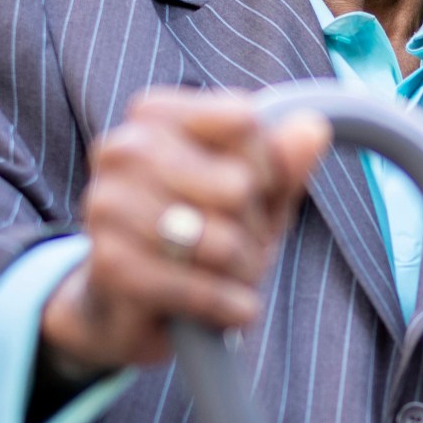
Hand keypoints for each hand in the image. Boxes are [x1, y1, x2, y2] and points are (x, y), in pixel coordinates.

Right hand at [41, 89, 329, 370]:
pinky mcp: (110, 264)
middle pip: (238, 186)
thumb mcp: (255, 195)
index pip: (245, 123)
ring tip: (228, 275)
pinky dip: (228, 306)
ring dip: (243, 272)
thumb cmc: (201, 235)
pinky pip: (199, 288)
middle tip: (241, 246)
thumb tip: (313, 129)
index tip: (257, 193)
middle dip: (256, 228)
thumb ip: (283, 163)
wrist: (130, 306)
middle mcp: (123, 149)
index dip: (270, 169)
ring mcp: (109, 205)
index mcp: (154, 115)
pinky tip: (227, 308)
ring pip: (221, 242)